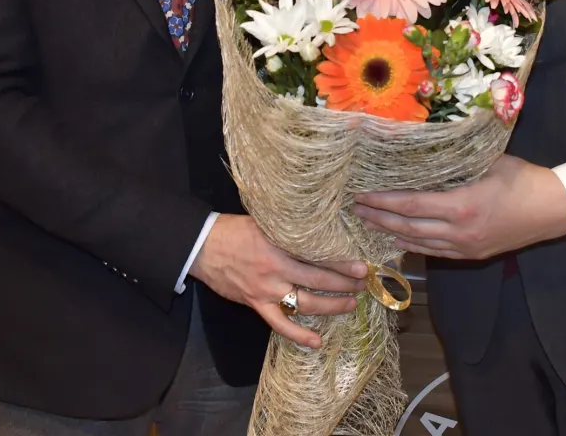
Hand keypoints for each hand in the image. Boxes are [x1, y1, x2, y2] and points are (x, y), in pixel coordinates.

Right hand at [187, 214, 366, 348]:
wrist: (203, 246)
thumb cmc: (234, 230)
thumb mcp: (265, 222)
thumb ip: (288, 230)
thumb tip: (316, 231)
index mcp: (280, 244)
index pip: (318, 255)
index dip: (342, 262)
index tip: (361, 266)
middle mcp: (276, 268)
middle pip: (318, 279)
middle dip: (343, 283)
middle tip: (362, 284)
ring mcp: (266, 289)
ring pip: (305, 303)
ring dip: (331, 306)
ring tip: (350, 304)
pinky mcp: (256, 303)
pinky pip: (280, 324)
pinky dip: (298, 335)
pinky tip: (316, 342)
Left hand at [351, 155, 565, 260]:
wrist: (555, 209)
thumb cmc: (524, 179)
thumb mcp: (490, 161)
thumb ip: (458, 160)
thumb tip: (428, 146)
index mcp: (462, 206)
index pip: (411, 206)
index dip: (384, 202)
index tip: (362, 194)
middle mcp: (460, 232)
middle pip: (408, 228)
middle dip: (379, 218)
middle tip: (355, 209)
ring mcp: (466, 247)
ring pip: (419, 243)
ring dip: (391, 234)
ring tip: (369, 224)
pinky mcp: (473, 254)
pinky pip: (436, 252)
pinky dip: (413, 245)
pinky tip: (399, 239)